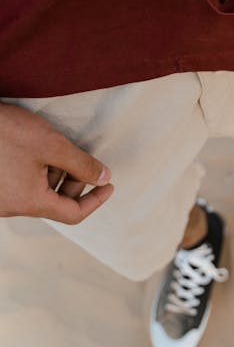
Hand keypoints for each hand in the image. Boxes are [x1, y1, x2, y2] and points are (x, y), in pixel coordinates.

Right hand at [0, 104, 113, 223]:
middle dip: (74, 183)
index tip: (110, 185)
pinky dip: (36, 173)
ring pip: (37, 193)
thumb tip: (103, 177)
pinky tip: (35, 150)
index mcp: (28, 202)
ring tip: (54, 148)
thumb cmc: (3, 132)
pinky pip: (20, 186)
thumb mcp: (51, 145)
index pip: (73, 214)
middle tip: (81, 159)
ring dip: (54, 176)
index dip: (96, 200)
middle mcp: (10, 207)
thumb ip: (81, 164)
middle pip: (55, 204)